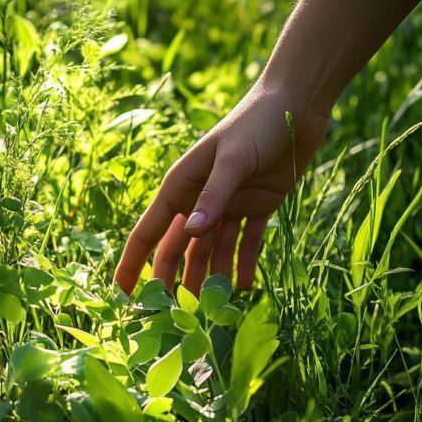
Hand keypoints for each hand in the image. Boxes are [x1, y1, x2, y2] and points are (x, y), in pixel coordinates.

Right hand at [114, 82, 328, 294]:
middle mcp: (200, 200)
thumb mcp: (233, 158)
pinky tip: (243, 287)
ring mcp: (228, 204)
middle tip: (174, 317)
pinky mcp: (258, 206)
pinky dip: (245, 263)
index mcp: (181, 186)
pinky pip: (247, 242)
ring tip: (213, 311)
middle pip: (180, 249)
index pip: (148, 232)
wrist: (298, 103)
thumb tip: (190, 234)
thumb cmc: (257, 122)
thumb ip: (213, 196)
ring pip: (213, 251)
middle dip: (175, 281)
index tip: (123, 295)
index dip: (133, 264)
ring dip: (211, 278)